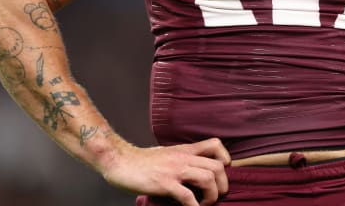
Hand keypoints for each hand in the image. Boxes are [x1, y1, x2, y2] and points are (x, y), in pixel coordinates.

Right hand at [103, 137, 230, 205]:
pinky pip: (187, 196)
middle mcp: (183, 158)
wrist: (120, 161)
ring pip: (208, 179)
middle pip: (217, 166)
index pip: (215, 145)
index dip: (224, 159)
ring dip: (211, 196)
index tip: (221, 173)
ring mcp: (175, 170)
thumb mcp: (167, 154)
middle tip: (215, 196)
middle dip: (222, 185)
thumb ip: (181, 160)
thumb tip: (193, 174)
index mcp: (185, 150)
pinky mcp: (165, 183)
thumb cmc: (141, 161)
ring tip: (204, 204)